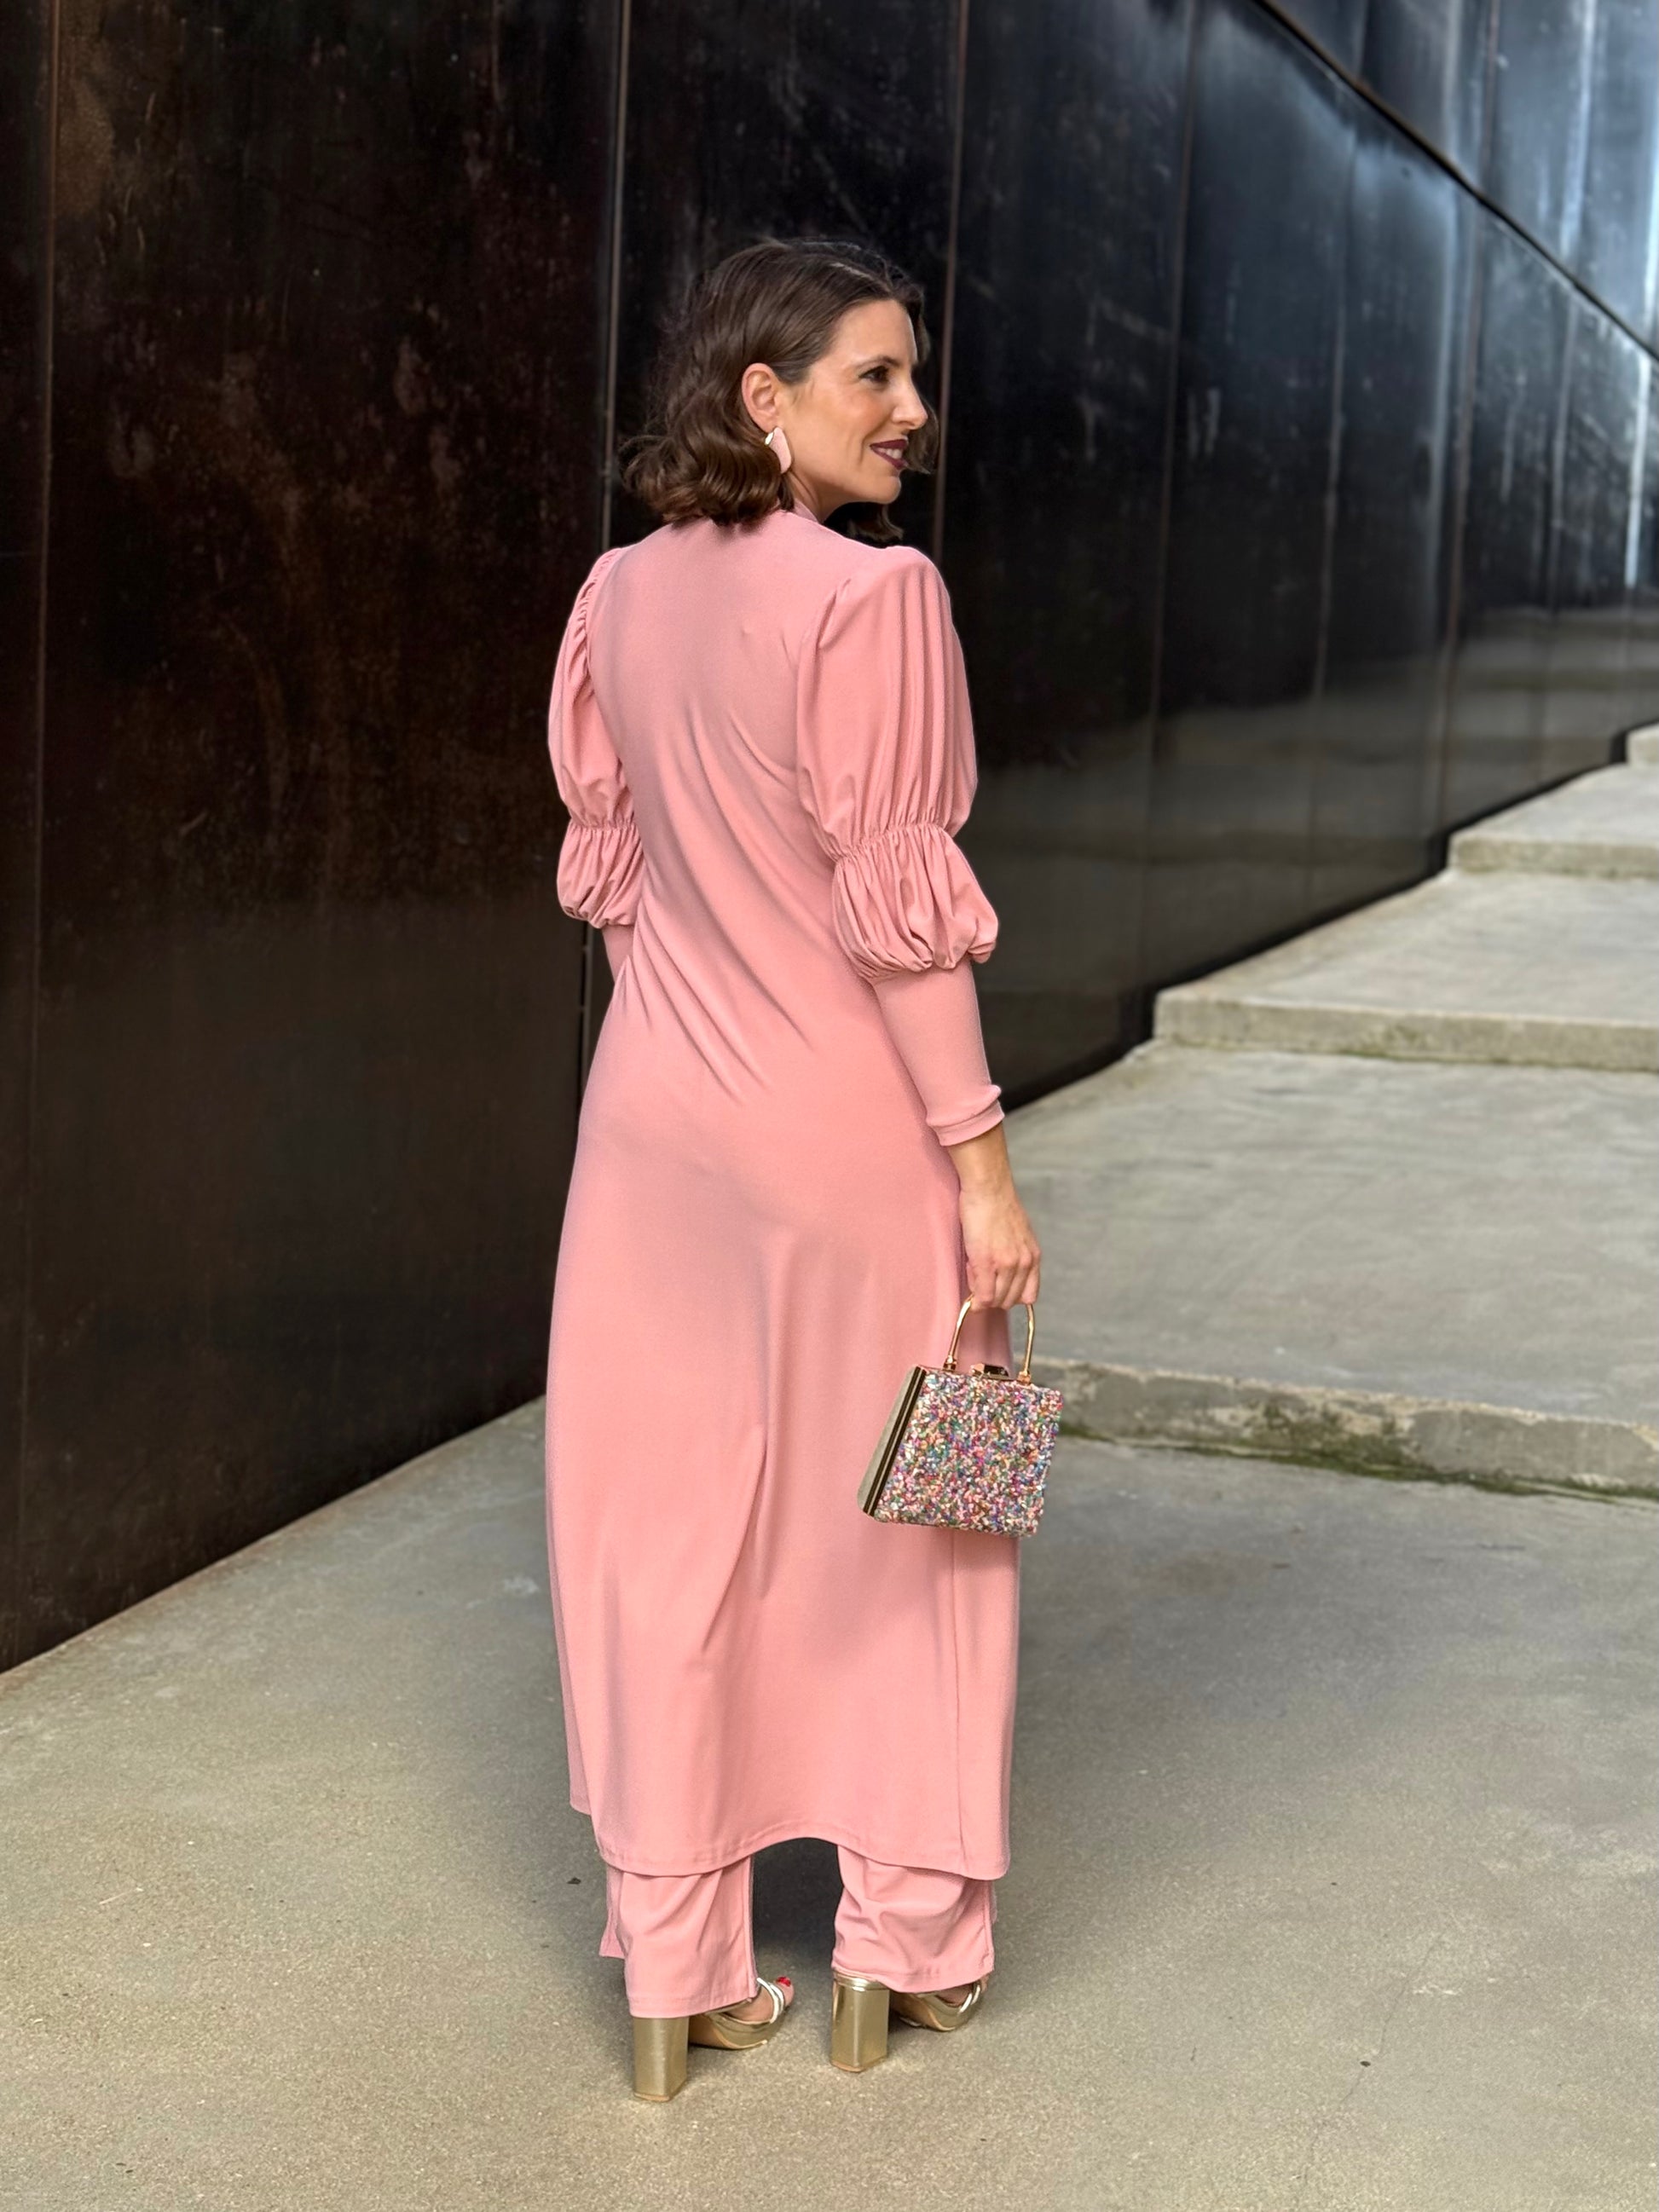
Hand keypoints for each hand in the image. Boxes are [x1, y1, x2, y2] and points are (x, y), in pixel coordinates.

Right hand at [945, 1123, 1040, 1310]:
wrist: (988, 1189)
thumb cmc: (998, 1207)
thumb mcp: (1019, 1234)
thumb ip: (1016, 1255)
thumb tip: (1003, 1275)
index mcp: (1033, 1257)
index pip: (1028, 1296)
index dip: (1011, 1297)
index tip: (998, 1290)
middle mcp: (1024, 1263)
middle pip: (1010, 1300)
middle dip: (994, 1295)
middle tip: (980, 1278)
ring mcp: (1006, 1265)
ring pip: (996, 1300)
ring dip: (983, 1294)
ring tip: (974, 1271)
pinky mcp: (986, 1262)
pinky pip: (983, 1294)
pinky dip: (976, 1299)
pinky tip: (970, 1285)